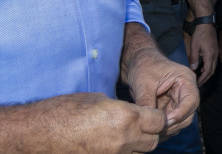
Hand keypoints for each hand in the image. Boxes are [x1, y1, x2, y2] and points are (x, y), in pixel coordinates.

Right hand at [43, 92, 165, 152]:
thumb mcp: (99, 99)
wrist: (36, 134)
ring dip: (137, 145)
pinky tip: (111, 145)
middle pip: (152, 141)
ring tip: (124, 135)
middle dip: (150, 133)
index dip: (156, 116)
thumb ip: (121, 108)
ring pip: (139, 153)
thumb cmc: (64, 111)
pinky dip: (123, 153)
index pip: (159, 121)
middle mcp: (124, 139)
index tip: (150, 113)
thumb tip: (132, 114)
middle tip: (140, 125)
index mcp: (126, 117)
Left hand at [125, 48, 199, 138]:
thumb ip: (146, 99)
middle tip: (155, 130)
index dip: (180, 113)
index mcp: (185, 80)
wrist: (139, 62)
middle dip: (174, 124)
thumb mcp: (143, 81)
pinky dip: (162, 129)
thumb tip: (147, 119)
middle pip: (188, 113)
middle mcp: (186, 92)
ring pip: (180, 121)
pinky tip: (151, 132)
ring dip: (168, 128)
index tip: (165, 122)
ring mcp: (178, 101)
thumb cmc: (144, 66)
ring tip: (151, 132)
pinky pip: (170, 122)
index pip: (191, 100)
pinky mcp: (170, 108)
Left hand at [189, 24, 217, 84]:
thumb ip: (194, 59)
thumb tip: (193, 69)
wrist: (206, 24)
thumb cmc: (199, 35)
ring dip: (207, 73)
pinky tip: (202, 67)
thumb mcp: (194, 47)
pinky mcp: (215, 50)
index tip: (197, 83)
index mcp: (210, 56)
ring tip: (200, 77)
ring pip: (213, 67)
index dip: (202, 78)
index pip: (207, 71)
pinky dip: (208, 67)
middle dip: (206, 78)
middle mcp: (215, 56)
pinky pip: (213, 62)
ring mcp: (216, 53)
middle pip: (212, 71)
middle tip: (199, 83)